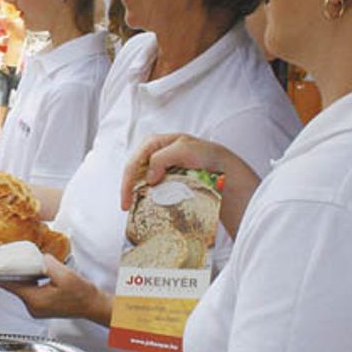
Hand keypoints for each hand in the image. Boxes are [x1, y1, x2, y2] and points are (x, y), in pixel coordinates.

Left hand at [0, 256, 111, 325]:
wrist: (93, 306)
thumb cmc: (81, 294)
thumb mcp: (64, 275)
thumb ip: (48, 264)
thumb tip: (39, 259)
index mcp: (35, 300)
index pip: (10, 286)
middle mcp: (33, 307)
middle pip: (17, 287)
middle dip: (14, 274)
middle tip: (7, 260)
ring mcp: (37, 309)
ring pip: (25, 289)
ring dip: (25, 278)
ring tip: (25, 265)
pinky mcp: (42, 307)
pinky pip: (32, 292)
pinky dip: (32, 283)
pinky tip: (37, 274)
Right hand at [121, 134, 252, 208]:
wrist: (225, 170)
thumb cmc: (207, 155)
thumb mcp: (185, 149)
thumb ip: (162, 158)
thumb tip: (149, 177)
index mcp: (154, 143)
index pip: (134, 162)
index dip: (128, 181)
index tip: (127, 201)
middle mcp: (154, 154)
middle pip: (134, 171)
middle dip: (128, 188)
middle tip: (126, 207)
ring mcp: (160, 168)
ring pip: (140, 180)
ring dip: (136, 193)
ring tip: (133, 208)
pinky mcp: (166, 179)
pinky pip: (151, 188)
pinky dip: (146, 197)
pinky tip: (145, 206)